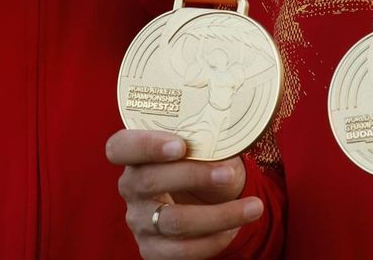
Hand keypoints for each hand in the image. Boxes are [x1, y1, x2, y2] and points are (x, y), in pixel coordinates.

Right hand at [106, 130, 262, 259]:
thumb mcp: (206, 147)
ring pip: (173, 221)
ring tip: (252, 206)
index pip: (120, 147)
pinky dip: (213, 241)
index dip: (145, 145)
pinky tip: (234, 228)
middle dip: (193, 176)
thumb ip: (209, 137)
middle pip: (149, 182)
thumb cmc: (204, 166)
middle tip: (227, 174)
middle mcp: (131, 188)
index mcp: (136, 156)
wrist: (209, 201)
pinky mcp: (152, 250)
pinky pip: (181, 251)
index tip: (180, 145)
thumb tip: (232, 126)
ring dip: (218, 215)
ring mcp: (140, 221)